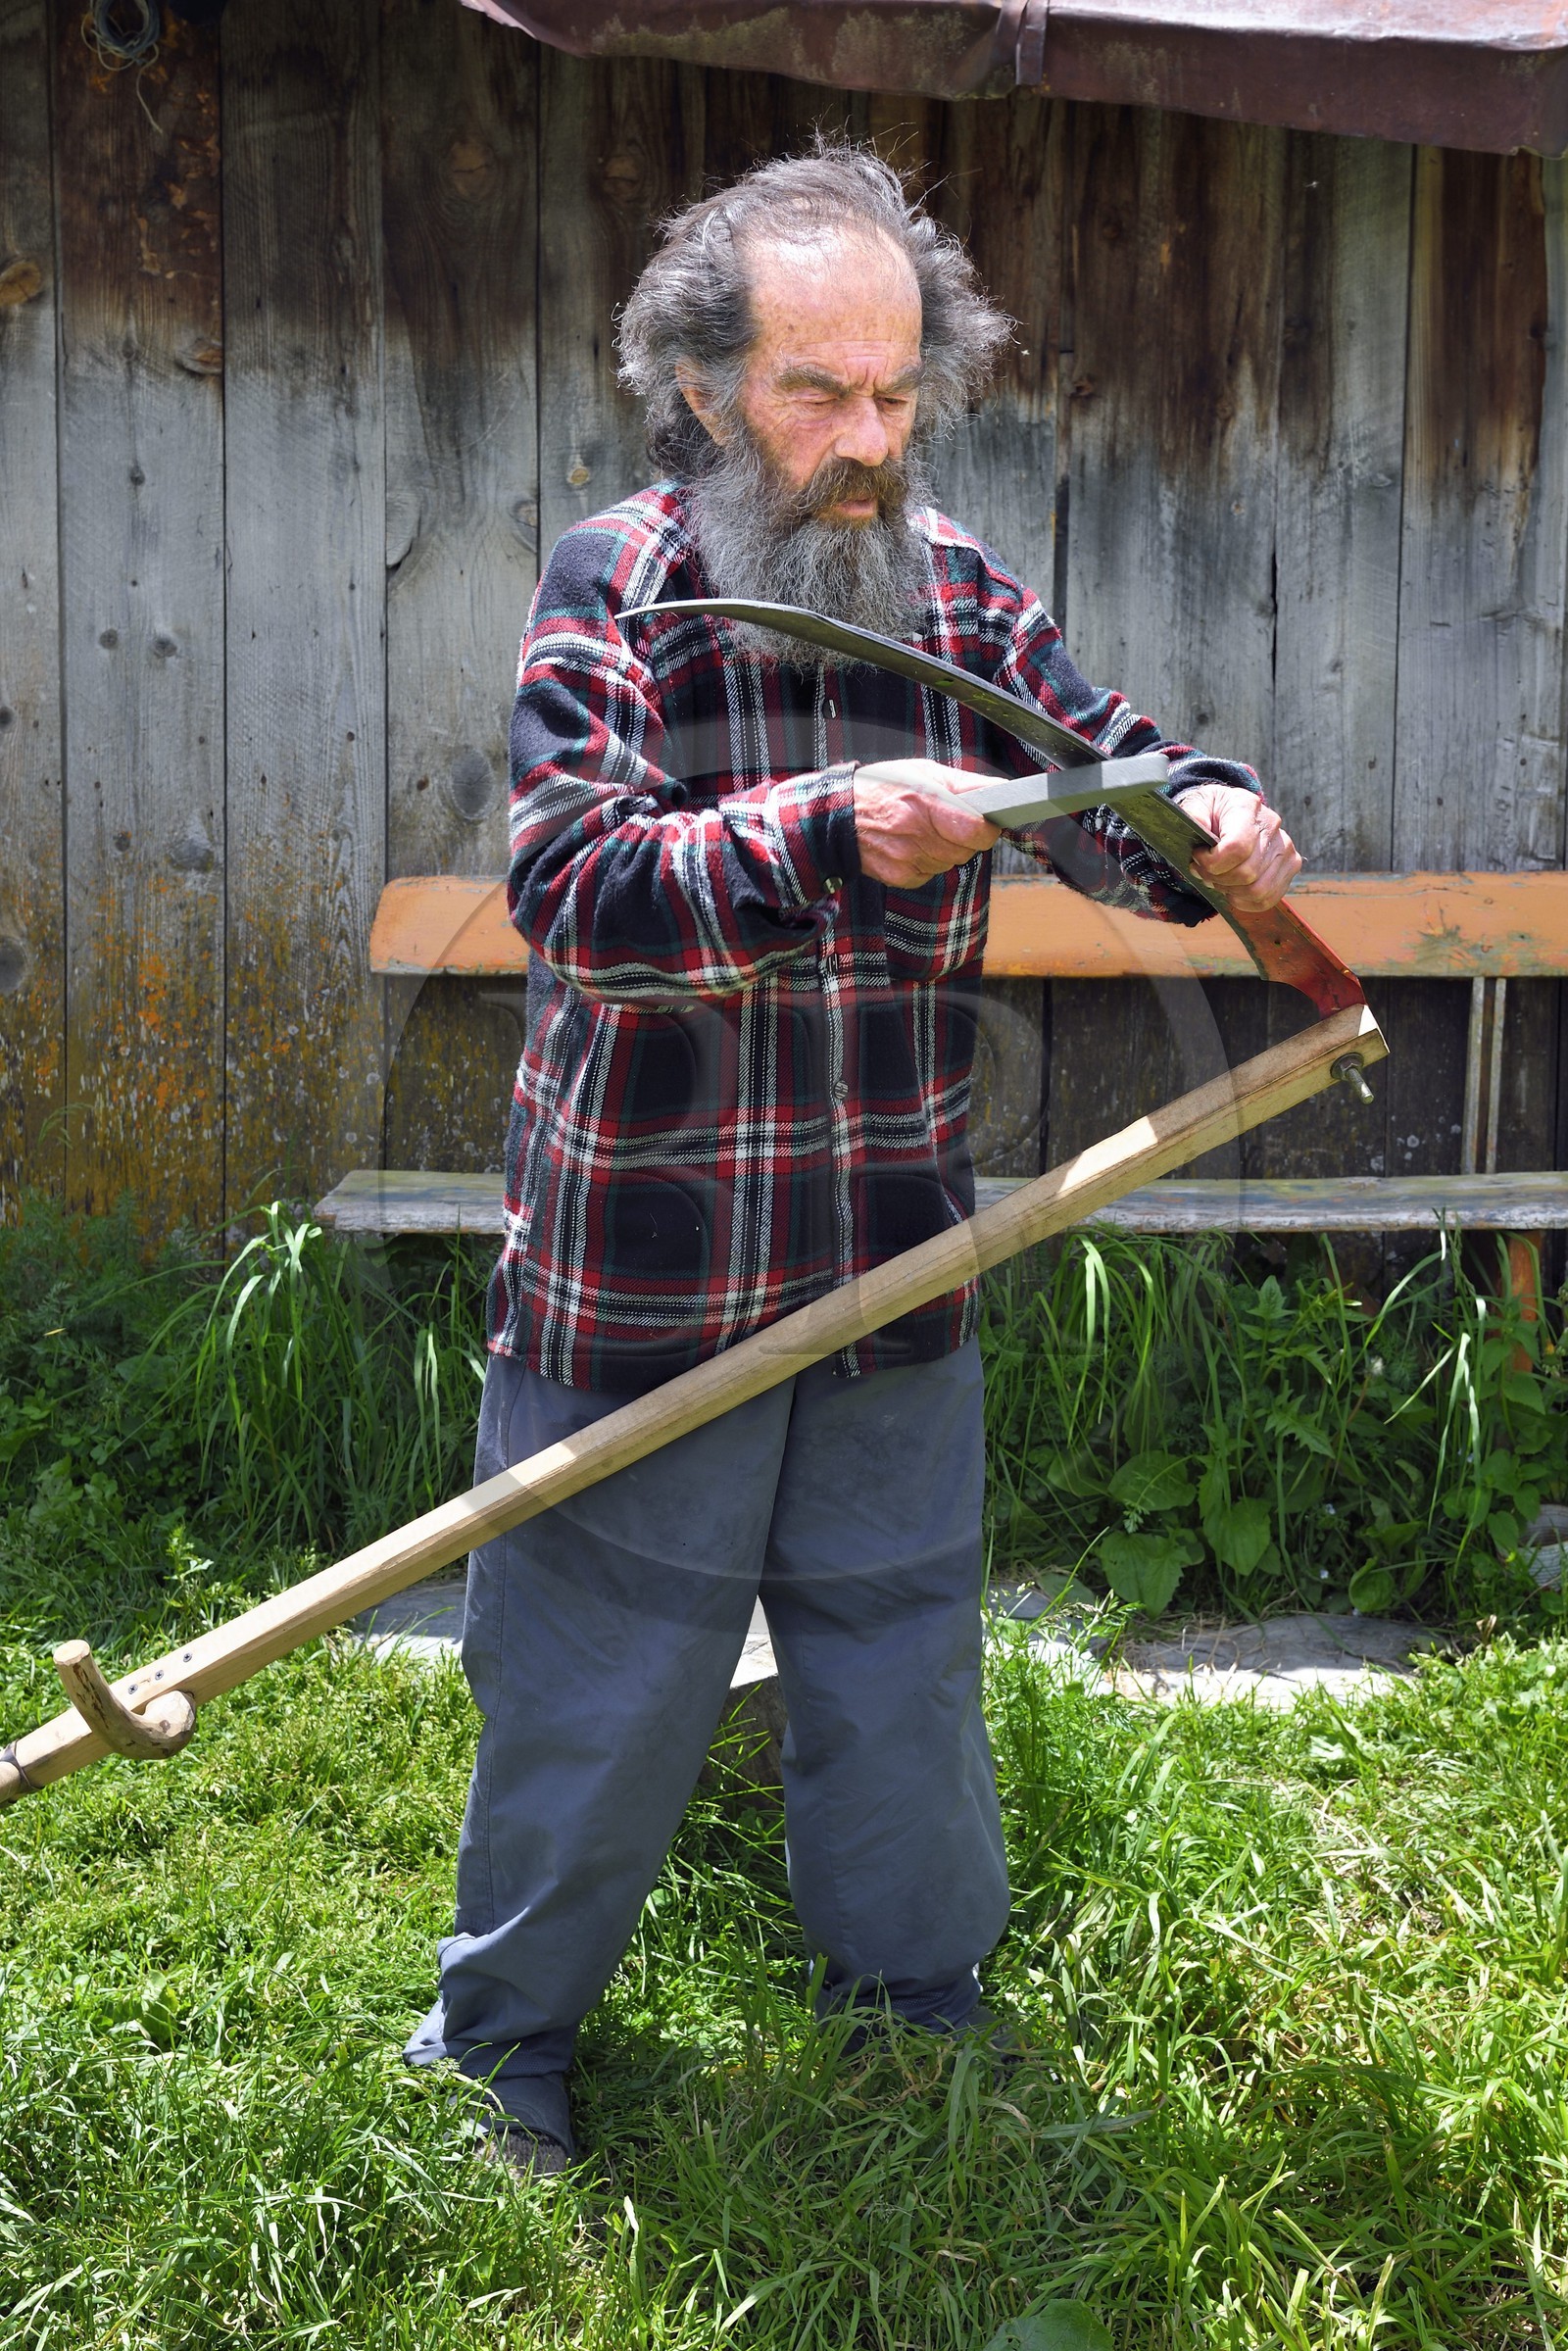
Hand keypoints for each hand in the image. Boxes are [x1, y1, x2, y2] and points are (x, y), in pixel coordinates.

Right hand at [852, 759, 1000, 888]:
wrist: (839, 815)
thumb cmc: (884, 787)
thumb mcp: (924, 772)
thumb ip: (966, 784)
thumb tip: (1001, 791)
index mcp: (926, 803)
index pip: (977, 830)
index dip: (987, 826)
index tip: (985, 820)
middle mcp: (917, 835)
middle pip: (967, 849)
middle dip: (965, 836)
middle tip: (947, 820)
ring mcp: (908, 859)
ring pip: (950, 862)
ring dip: (946, 849)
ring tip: (923, 829)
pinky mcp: (901, 877)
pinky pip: (931, 873)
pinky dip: (928, 861)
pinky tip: (911, 844)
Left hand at [1176, 783, 1301, 912]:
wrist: (1231, 813)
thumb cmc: (1212, 811)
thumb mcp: (1196, 804)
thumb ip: (1193, 814)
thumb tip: (1197, 825)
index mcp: (1248, 807)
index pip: (1237, 848)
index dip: (1212, 862)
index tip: (1197, 857)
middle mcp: (1272, 826)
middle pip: (1247, 873)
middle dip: (1217, 879)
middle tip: (1202, 871)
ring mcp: (1285, 847)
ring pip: (1258, 890)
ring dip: (1231, 891)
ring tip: (1217, 879)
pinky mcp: (1291, 865)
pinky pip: (1269, 898)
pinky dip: (1245, 901)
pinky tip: (1231, 890)